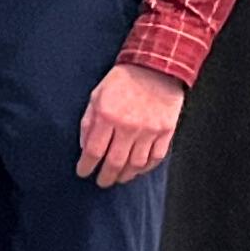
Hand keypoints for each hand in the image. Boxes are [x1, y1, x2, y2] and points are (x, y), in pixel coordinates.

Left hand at [78, 61, 186, 187]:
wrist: (156, 68)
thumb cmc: (122, 81)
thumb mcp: (96, 96)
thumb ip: (88, 122)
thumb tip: (84, 148)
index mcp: (107, 116)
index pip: (93, 151)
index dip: (86, 166)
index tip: (83, 173)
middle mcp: (128, 126)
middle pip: (115, 162)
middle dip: (105, 177)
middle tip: (101, 182)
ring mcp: (150, 130)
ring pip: (136, 164)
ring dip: (125, 175)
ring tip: (118, 178)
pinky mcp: (166, 131)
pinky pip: (156, 157)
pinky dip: (146, 168)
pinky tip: (137, 170)